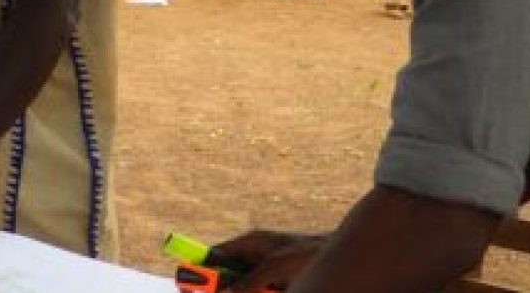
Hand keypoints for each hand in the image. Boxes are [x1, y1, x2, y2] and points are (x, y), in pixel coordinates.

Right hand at [212, 229, 328, 291]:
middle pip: (228, 275)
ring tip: (270, 289)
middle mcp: (254, 255)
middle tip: (232, 291)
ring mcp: (265, 270)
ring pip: (245, 287)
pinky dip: (263, 292)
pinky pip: (260, 290)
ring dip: (250, 291)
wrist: (338, 254)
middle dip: (226, 287)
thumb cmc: (308, 252)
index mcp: (249, 243)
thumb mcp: (276, 266)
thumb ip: (250, 280)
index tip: (191, 283)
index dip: (202, 267)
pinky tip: (275, 290)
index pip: (215, 254)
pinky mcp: (276, 282)